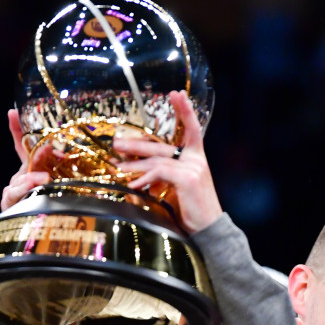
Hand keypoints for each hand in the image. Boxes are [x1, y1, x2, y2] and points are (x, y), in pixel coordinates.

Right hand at [0, 109, 53, 210]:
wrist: (35, 229)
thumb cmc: (48, 205)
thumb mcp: (56, 183)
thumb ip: (56, 168)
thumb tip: (61, 155)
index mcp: (30, 169)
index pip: (22, 146)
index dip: (17, 129)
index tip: (12, 112)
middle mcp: (19, 177)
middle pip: (25, 162)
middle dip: (36, 155)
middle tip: (49, 148)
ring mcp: (13, 189)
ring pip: (20, 179)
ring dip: (32, 177)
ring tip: (44, 178)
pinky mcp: (9, 202)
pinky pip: (14, 193)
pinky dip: (24, 190)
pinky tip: (32, 189)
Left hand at [115, 90, 221, 233]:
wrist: (208, 231)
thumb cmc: (191, 211)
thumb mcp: (174, 190)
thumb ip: (160, 178)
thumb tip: (136, 174)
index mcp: (196, 158)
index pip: (191, 128)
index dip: (184, 110)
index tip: (176, 94)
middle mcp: (197, 159)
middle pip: (162, 145)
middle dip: (137, 143)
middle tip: (117, 142)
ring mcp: (193, 167)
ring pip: (157, 160)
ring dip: (134, 164)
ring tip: (117, 166)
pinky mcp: (188, 178)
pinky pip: (160, 172)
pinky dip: (144, 178)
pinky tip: (133, 185)